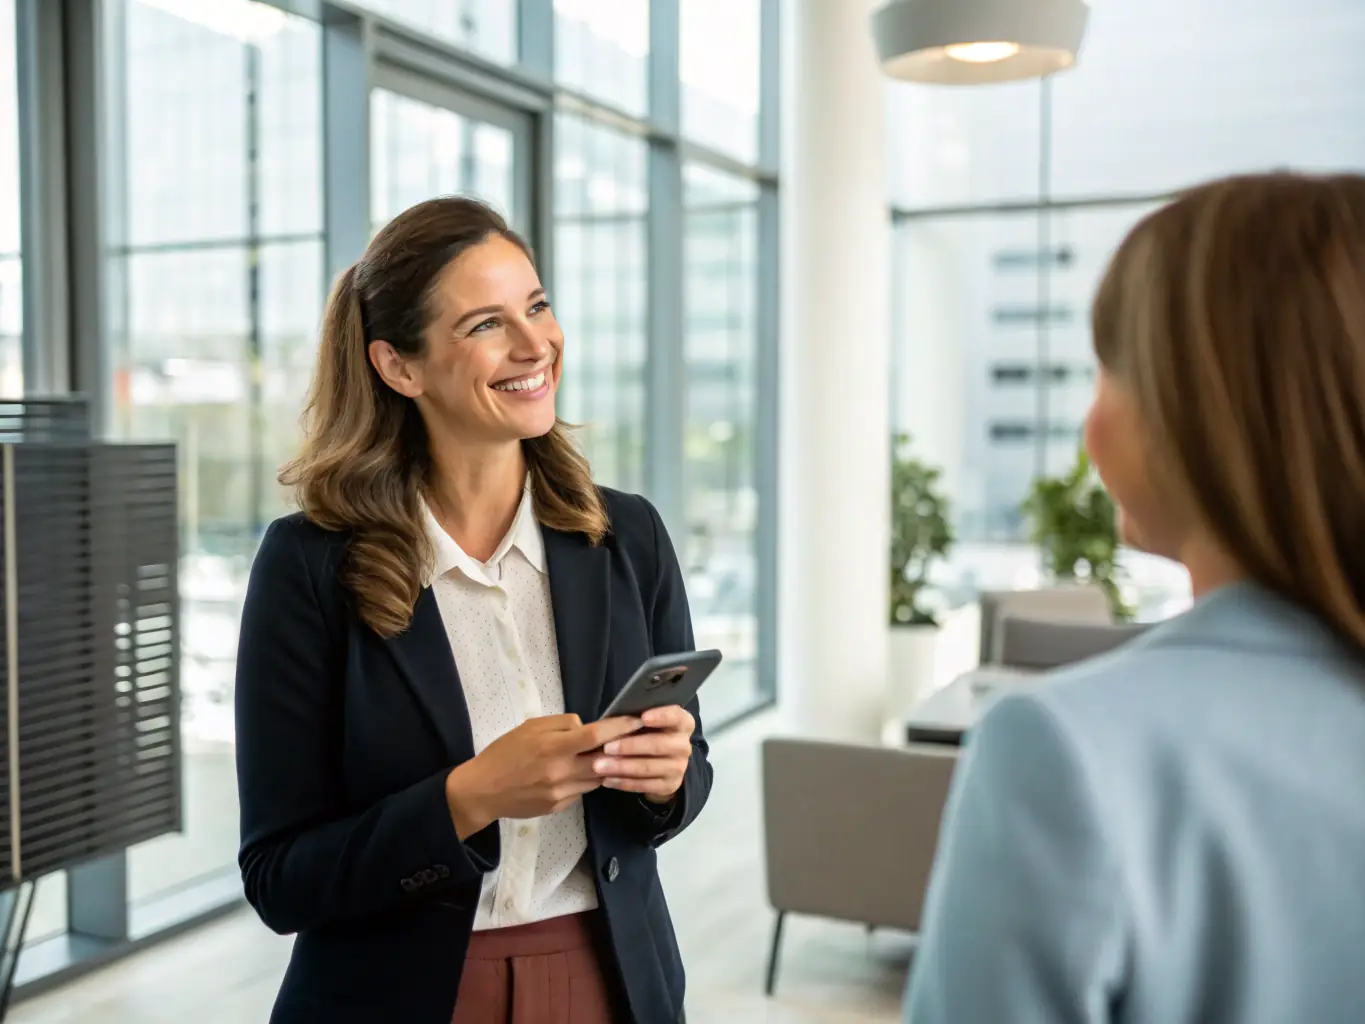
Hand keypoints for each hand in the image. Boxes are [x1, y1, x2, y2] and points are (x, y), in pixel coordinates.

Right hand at [445, 713, 641, 838]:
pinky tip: (575, 773)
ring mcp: (561, 792)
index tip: (637, 721)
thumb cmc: (504, 752)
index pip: (596, 736)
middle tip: (629, 739)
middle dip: (619, 750)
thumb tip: (586, 727)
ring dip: (603, 767)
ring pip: (596, 778)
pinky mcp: (559, 807)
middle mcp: (560, 772)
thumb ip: (561, 724)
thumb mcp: (530, 727)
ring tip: (601, 756)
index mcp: (552, 747)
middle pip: (604, 760)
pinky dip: (584, 780)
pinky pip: (581, 791)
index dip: (620, 728)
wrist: (482, 790)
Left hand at [592, 705, 694, 803]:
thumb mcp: (644, 722)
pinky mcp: (670, 785)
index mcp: (682, 723)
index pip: (676, 716)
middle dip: (630, 746)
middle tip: (606, 747)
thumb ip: (635, 717)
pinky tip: (606, 779)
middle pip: (659, 744)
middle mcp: (684, 745)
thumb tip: (614, 718)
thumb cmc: (646, 733)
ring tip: (599, 766)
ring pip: (648, 767)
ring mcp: (679, 767)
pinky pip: (644, 785)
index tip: (643, 717)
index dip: (662, 716)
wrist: (660, 761)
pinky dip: (623, 782)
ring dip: (622, 767)